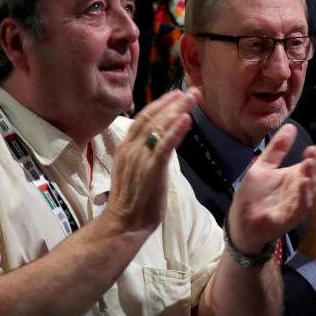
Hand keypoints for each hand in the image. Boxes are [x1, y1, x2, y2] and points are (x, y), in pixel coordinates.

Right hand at [104, 89, 198, 233]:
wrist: (123, 224)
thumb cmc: (132, 200)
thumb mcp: (134, 169)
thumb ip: (144, 153)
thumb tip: (160, 140)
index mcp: (125, 147)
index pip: (143, 118)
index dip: (160, 104)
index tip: (175, 95)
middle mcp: (131, 148)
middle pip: (153, 117)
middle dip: (173, 102)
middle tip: (191, 92)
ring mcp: (140, 158)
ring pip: (159, 127)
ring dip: (178, 110)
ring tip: (192, 98)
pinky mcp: (152, 169)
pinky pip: (165, 145)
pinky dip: (176, 130)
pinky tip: (186, 118)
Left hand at [229, 124, 315, 254]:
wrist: (240, 223)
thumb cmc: (253, 196)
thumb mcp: (263, 166)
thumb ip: (277, 148)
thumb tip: (290, 126)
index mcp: (297, 176)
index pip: (314, 161)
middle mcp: (301, 189)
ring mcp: (297, 203)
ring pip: (310, 188)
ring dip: (313, 174)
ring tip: (312, 159)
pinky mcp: (289, 217)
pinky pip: (300, 205)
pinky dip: (303, 194)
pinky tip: (304, 181)